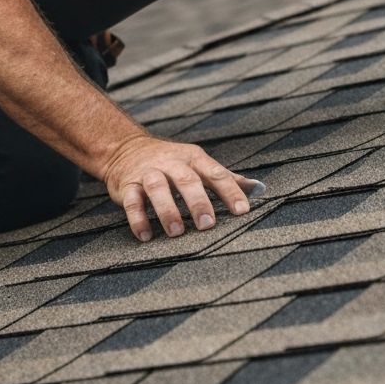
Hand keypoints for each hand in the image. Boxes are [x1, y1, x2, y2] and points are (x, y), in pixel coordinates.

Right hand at [100, 134, 256, 241]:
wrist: (125, 149)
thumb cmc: (171, 162)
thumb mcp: (198, 163)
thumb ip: (226, 177)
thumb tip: (259, 188)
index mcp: (193, 158)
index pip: (215, 173)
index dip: (230, 191)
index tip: (242, 210)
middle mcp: (171, 163)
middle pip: (187, 179)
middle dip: (198, 201)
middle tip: (208, 224)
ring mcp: (148, 173)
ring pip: (157, 188)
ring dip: (167, 210)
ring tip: (177, 231)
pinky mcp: (127, 186)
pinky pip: (131, 201)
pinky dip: (138, 218)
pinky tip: (146, 235)